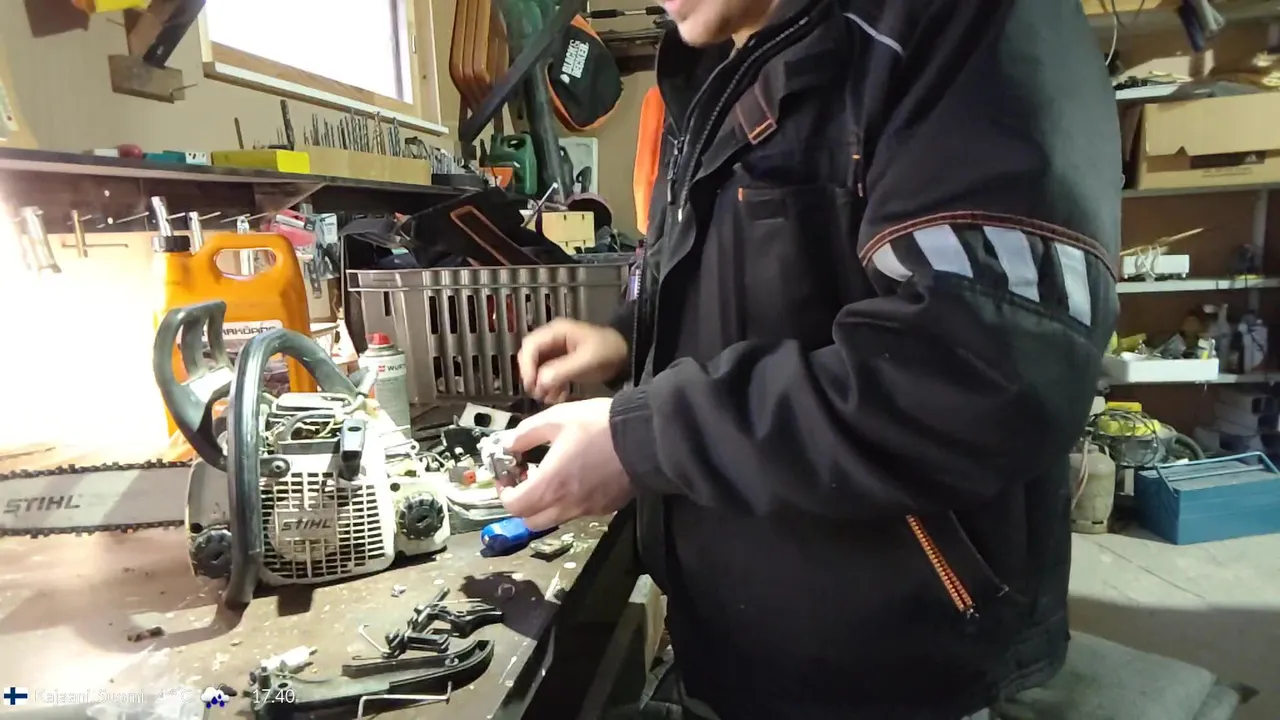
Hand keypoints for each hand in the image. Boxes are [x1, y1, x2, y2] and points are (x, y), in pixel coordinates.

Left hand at [497, 398, 632, 529]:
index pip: (513, 506)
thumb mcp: (556, 418)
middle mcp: (566, 505)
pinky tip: (577, 477)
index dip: (504, 491)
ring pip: (554, 518)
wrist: (644, 437)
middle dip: (522, 502)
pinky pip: (578, 512)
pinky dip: (568, 502)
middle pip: (530, 520)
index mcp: (550, 485)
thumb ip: (526, 433)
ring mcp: (587, 509)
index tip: (508, 474)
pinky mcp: (605, 507)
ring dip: (545, 503)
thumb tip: (509, 444)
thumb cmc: (599, 427)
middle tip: (527, 478)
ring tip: (552, 476)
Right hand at [518, 319, 627, 403]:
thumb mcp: (586, 361)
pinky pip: (548, 374)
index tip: (531, 385)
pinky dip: (550, 386)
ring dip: (541, 384)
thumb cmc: (608, 352)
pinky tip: (558, 397)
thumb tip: (540, 383)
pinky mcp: (562, 363)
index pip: (530, 346)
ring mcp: (557, 351)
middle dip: (532, 376)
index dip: (526, 365)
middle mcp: (553, 339)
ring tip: (549, 398)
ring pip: (538, 368)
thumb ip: (562, 370)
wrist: (626, 355)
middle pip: (531, 357)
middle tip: (537, 394)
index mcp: (556, 332)